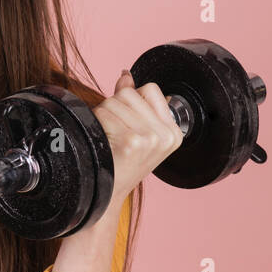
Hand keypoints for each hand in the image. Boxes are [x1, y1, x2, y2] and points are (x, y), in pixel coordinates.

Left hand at [92, 68, 184, 201]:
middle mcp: (165, 135)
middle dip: (114, 108)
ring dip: (103, 116)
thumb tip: (126, 75)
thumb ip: (134, 101)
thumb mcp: (138, 132)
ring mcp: (150, 138)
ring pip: (114, 101)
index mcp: (173, 132)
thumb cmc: (122, 165)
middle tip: (114, 133)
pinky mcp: (133, 142)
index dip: (132, 100)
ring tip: (109, 138)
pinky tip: (104, 143)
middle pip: (129, 93)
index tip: (128, 121)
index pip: (150, 89)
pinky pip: (105, 114)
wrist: (108, 195)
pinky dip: (97, 125)